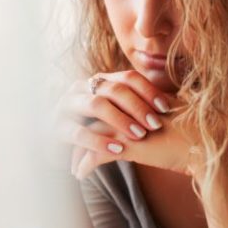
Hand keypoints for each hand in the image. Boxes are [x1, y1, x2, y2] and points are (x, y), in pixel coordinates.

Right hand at [51, 70, 174, 172]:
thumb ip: (132, 107)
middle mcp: (82, 88)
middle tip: (156, 124)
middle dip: (137, 107)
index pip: (127, 77)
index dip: (148, 90)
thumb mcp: (113, 114)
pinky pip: (78, 131)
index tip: (166, 107)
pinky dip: (99, 141)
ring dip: (120, 120)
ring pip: (96, 105)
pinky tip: (117, 150)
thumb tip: (172, 104)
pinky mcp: (56, 127)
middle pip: (114, 89)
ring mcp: (66, 105)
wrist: (55, 145)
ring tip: (139, 135)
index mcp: (99, 81)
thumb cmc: (93, 129)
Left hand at [72, 95, 197, 178]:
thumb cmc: (197, 129)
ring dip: (80, 150)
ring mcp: (126, 125)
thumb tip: (157, 108)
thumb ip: (158, 107)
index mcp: (138, 98)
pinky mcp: (127, 146)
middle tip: (74, 142)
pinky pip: (96, 155)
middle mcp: (128, 107)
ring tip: (73, 162)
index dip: (97, 113)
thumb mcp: (176, 111)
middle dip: (82, 130)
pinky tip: (79, 174)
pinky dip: (85, 164)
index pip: (108, 101)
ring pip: (91, 135)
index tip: (88, 124)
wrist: (207, 143)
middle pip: (95, 115)